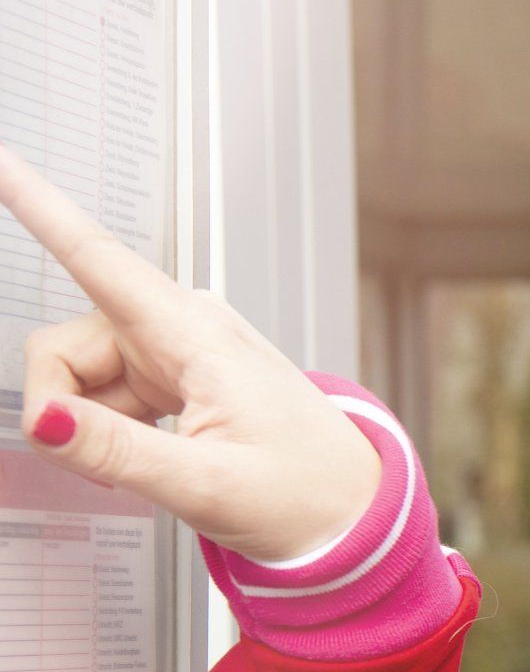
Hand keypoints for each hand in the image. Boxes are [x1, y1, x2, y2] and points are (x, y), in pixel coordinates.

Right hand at [0, 144, 379, 561]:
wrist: (353, 510)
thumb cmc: (307, 492)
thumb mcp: (207, 484)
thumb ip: (116, 452)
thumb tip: (46, 421)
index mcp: (197, 337)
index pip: (99, 260)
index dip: (40, 206)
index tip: (4, 161)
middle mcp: (185, 331)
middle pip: (67, 345)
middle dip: (60, 404)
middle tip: (94, 463)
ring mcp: (179, 354)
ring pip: (82, 375)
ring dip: (89, 426)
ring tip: (146, 469)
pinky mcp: (177, 379)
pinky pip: (108, 392)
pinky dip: (108, 430)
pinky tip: (146, 461)